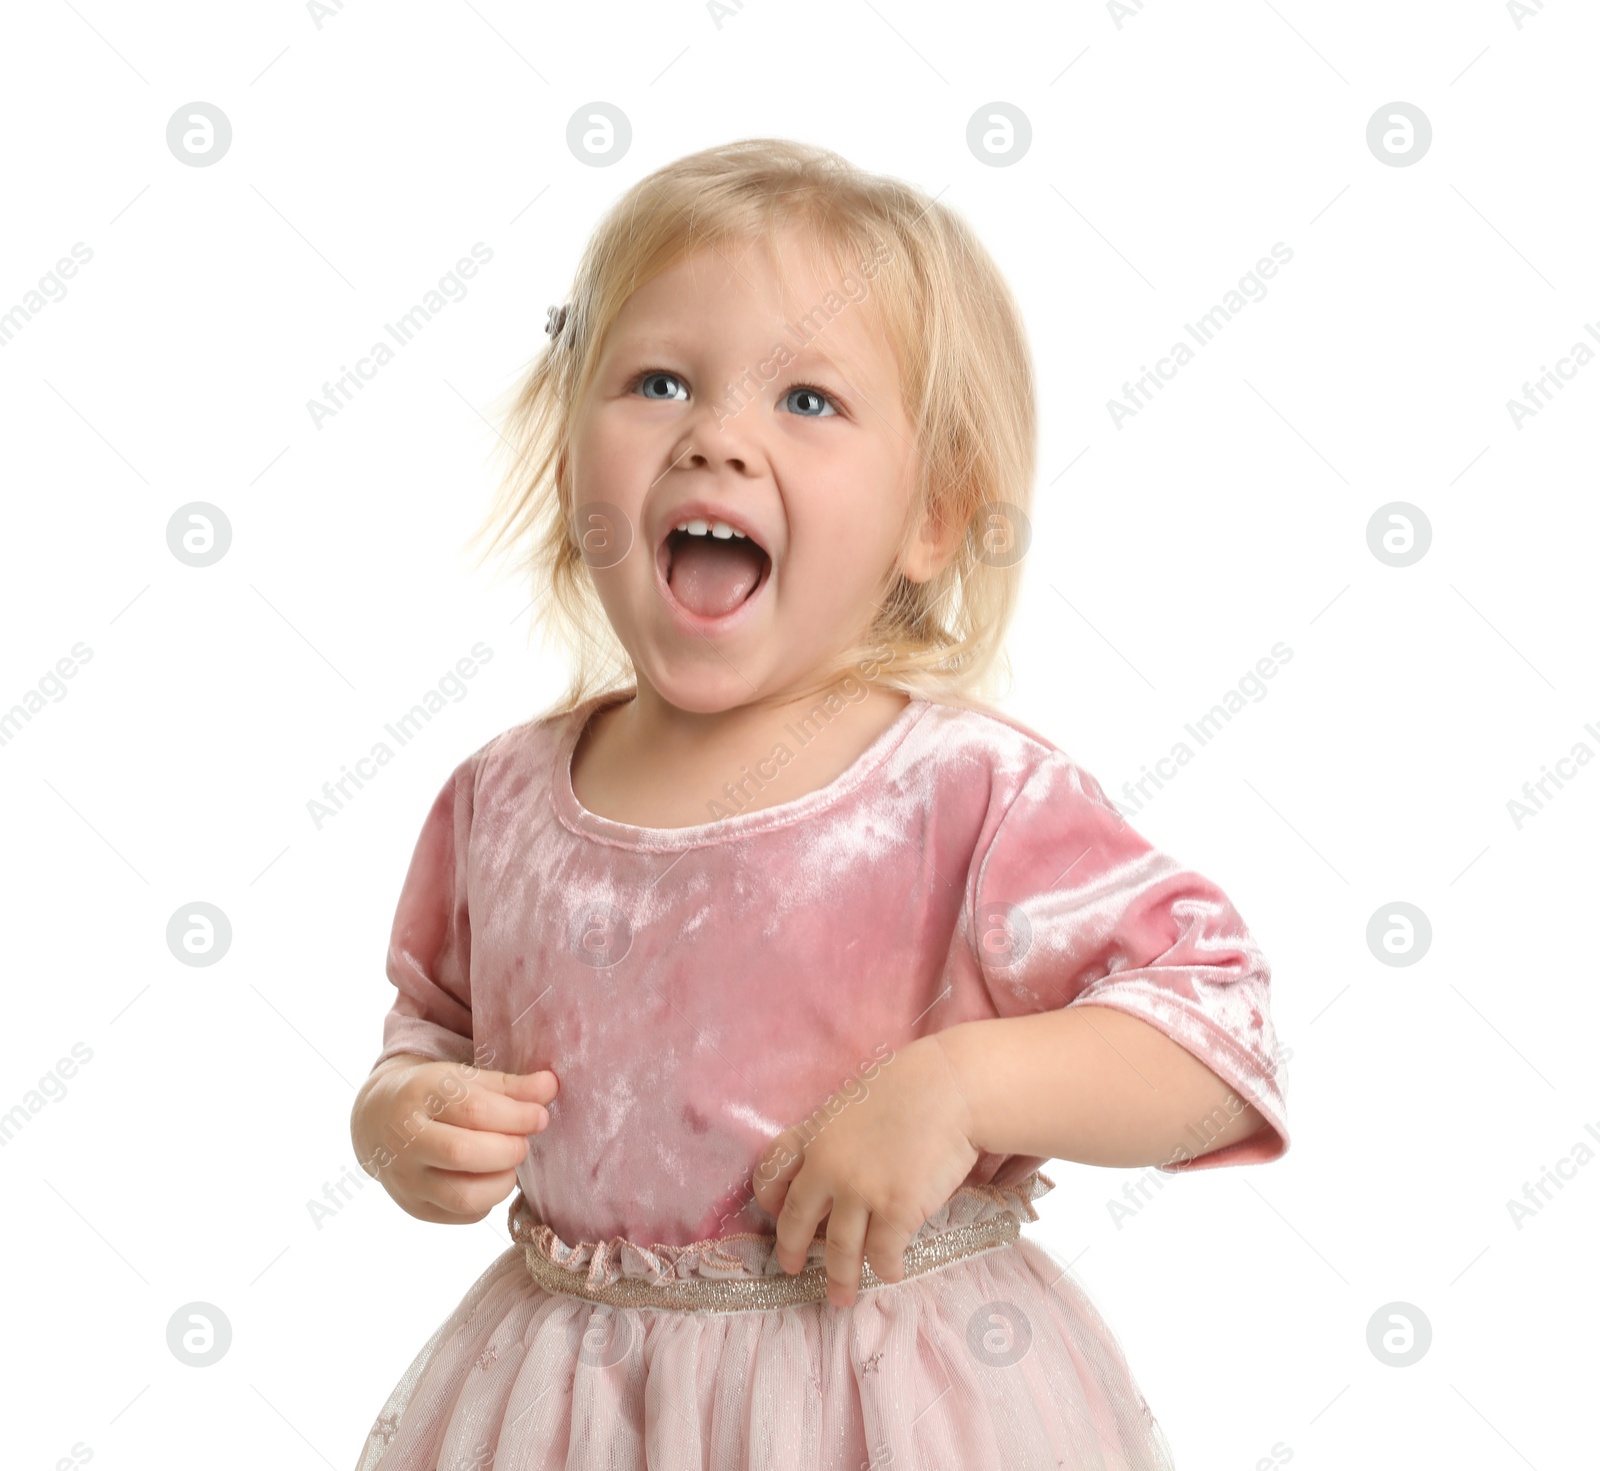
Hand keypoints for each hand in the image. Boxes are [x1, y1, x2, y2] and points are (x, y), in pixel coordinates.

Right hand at [350, 1054, 558, 1223]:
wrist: (378, 1120)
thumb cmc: (435, 1094)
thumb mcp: (466, 1079)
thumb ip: (511, 1086)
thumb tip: (551, 1087)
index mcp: (420, 1095)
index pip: (473, 1110)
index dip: (517, 1116)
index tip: (540, 1116)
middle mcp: (405, 1140)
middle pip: (464, 1153)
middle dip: (509, 1150)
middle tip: (522, 1142)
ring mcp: (405, 1179)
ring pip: (462, 1196)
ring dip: (502, 1181)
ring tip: (508, 1163)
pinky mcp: (414, 1207)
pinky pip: (462, 1215)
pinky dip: (488, 1199)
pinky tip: (489, 1178)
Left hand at [750, 1034, 979, 1308]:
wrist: (953, 1088)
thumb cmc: (912, 1085)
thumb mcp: (856, 1100)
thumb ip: (837, 1134)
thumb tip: (834, 1162)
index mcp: (815, 1134)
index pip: (772, 1170)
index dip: (771, 1197)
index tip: (778, 1213)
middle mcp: (828, 1166)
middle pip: (797, 1220)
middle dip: (792, 1250)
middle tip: (793, 1269)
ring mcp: (860, 1191)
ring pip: (838, 1249)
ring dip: (840, 1277)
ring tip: (841, 1296)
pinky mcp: (895, 1210)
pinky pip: (882, 1253)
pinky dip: (885, 1268)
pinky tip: (890, 1273)